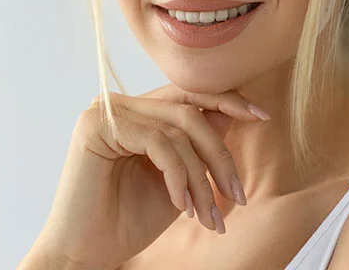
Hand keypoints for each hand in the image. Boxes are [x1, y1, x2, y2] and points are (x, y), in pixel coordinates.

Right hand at [18, 84, 269, 269]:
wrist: (87, 254)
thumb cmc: (129, 220)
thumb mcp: (179, 179)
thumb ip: (198, 144)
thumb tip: (236, 109)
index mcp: (137, 111)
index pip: (188, 93)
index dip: (227, 100)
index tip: (262, 116)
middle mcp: (119, 104)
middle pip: (188, 109)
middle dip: (220, 152)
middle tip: (238, 195)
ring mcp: (106, 112)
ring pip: (178, 129)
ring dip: (202, 177)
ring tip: (208, 216)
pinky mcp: (97, 127)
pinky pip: (158, 142)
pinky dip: (178, 176)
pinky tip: (182, 206)